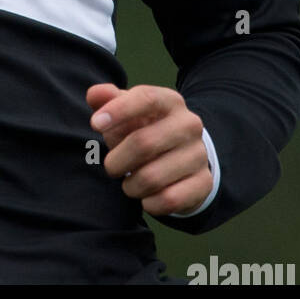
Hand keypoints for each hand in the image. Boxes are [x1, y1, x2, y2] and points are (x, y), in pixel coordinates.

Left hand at [87, 82, 211, 216]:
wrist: (182, 156)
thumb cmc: (143, 128)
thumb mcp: (127, 110)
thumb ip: (106, 99)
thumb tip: (94, 95)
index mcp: (169, 101)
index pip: (146, 99)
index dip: (118, 111)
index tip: (95, 125)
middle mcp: (189, 124)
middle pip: (144, 143)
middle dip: (117, 160)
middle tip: (111, 167)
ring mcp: (199, 154)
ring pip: (153, 177)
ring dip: (131, 185)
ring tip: (129, 183)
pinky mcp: (204, 183)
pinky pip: (169, 199)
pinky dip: (149, 203)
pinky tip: (145, 198)